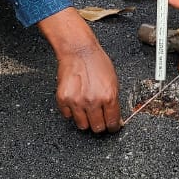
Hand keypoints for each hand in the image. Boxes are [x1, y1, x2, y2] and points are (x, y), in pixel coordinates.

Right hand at [39, 9, 121, 132]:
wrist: (79, 50)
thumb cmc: (97, 62)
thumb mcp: (113, 81)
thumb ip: (114, 101)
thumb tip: (115, 118)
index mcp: (109, 96)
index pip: (112, 123)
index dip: (112, 126)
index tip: (111, 126)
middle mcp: (93, 101)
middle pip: (97, 128)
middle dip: (100, 124)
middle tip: (99, 117)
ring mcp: (77, 101)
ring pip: (82, 125)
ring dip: (85, 120)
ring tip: (86, 108)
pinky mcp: (63, 99)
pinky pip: (68, 116)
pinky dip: (72, 112)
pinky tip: (76, 101)